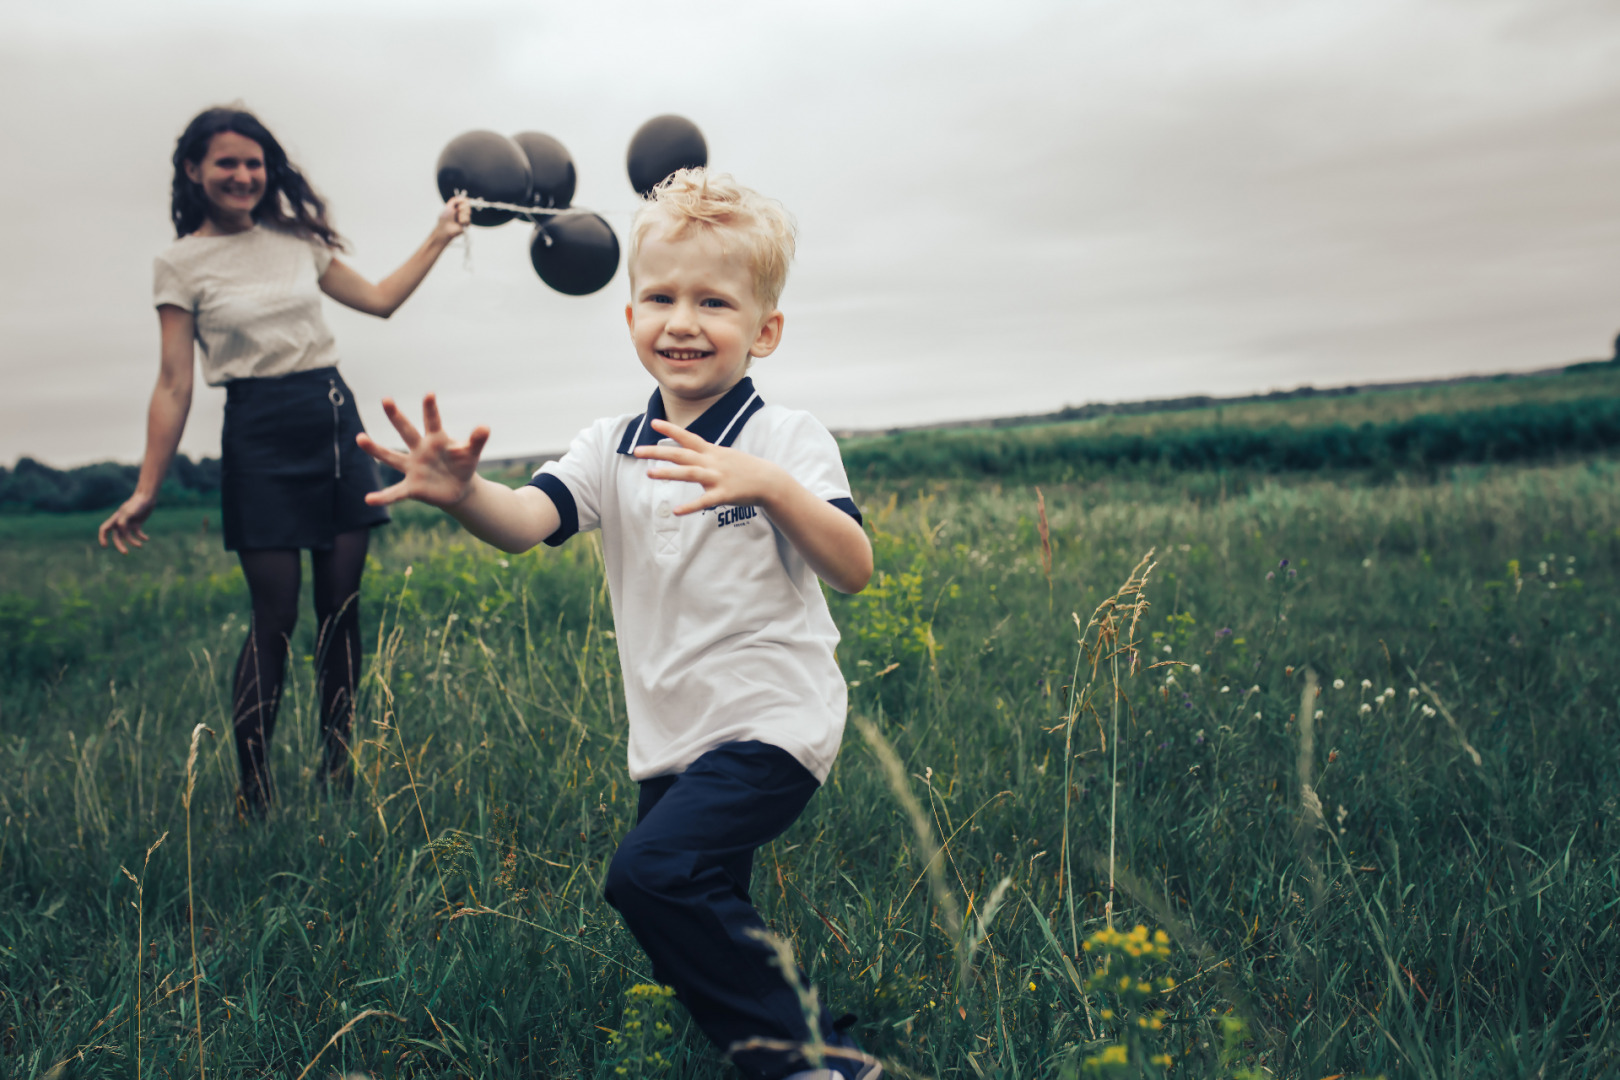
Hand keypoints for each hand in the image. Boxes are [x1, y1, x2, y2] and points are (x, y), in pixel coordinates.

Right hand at [98, 491, 156, 553]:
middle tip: (125, 553)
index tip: (105, 546)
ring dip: (133, 542)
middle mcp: (120, 523)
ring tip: (140, 546)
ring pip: (127, 537)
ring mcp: (128, 524)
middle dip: (120, 545)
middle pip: (117, 537)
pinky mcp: (137, 524)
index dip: (102, 538)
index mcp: (115, 519)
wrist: (147, 498)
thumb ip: (122, 522)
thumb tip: (121, 530)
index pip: (104, 529)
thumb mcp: (128, 512)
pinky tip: (146, 538)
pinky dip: (141, 537)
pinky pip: (137, 534)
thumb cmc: (136, 504)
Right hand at [358, 394, 488, 507]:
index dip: (431, 409)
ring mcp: (412, 468)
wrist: (458, 487)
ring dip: (375, 449)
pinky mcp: (411, 487)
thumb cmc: (463, 464)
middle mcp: (420, 450)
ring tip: (359, 438)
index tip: (430, 394)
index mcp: (436, 439)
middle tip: (386, 400)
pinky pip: (395, 493)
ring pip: (390, 457)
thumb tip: (485, 427)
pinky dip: (383, 497)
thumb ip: (476, 441)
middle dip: (397, 417)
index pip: (433, 421)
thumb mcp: (471, 453)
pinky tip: (369, 499)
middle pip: (406, 431)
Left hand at [433, 195, 471, 242]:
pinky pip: (468, 219)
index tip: (466, 200)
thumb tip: (462, 197)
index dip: (466, 200)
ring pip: (468, 212)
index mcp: (456, 207)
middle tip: (457, 210)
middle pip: (468, 205)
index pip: (464, 201)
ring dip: (462, 214)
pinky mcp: (466, 224)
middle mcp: (461, 212)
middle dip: (463, 207)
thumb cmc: (445, 218)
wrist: (445, 229)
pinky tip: (459, 223)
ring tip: (457, 218)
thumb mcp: (448, 206)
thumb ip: (454, 200)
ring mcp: (464, 217)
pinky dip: (463, 220)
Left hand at [633, 418, 786, 514]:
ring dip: (668, 473)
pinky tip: (676, 511)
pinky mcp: (724, 494)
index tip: (653, 423)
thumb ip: (705, 454)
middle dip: (658, 452)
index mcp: (711, 451)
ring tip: (649, 473)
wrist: (769, 481)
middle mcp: (712, 462)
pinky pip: (704, 501)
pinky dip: (690, 506)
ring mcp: (718, 477)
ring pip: (689, 474)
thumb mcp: (724, 456)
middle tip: (636, 451)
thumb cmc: (745, 469)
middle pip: (681, 455)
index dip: (670, 430)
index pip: (687, 438)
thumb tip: (689, 451)